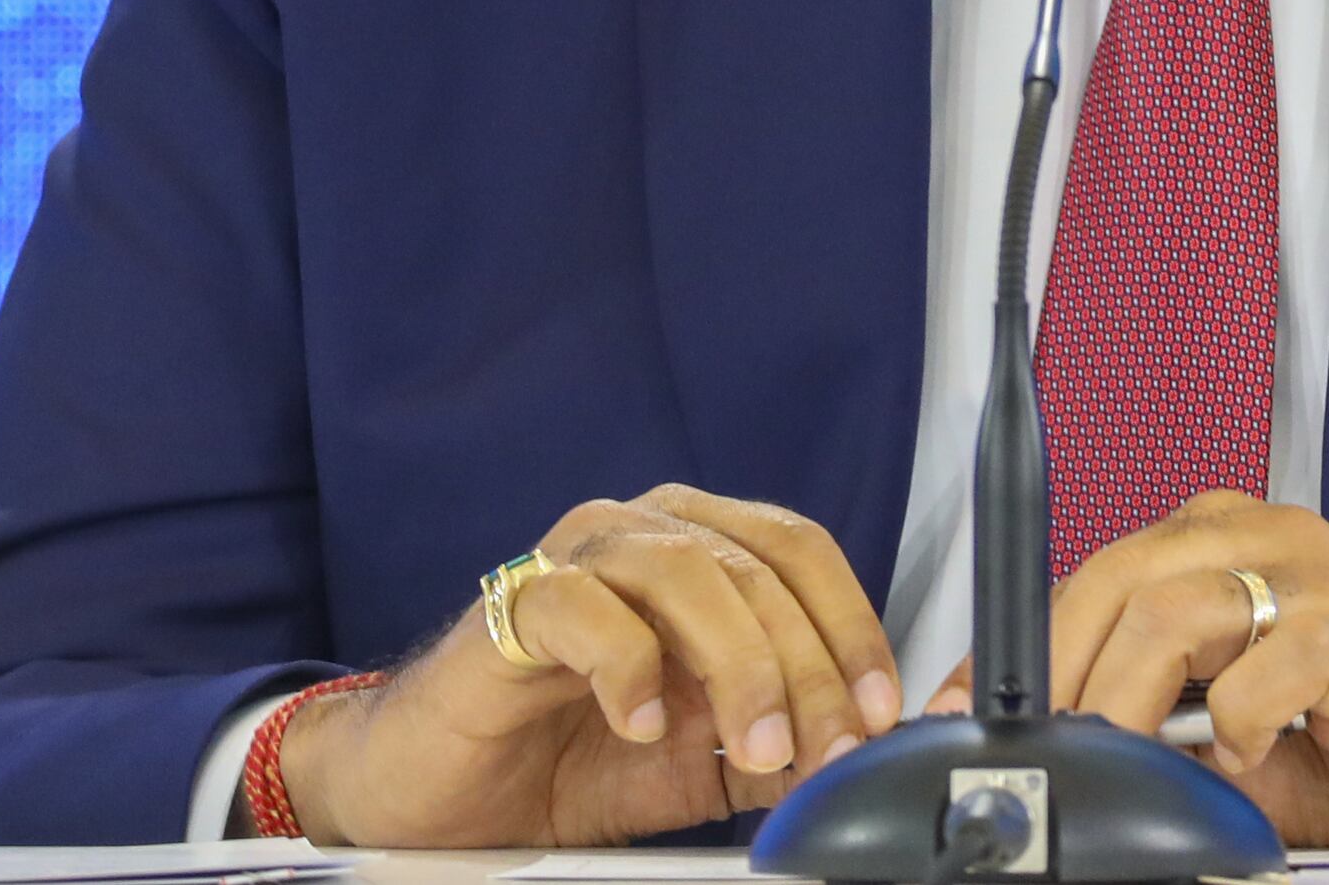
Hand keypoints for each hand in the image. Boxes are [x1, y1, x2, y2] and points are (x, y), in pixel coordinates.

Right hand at [274, 484, 906, 846]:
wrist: (448, 796)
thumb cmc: (575, 758)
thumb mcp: (708, 759)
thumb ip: (785, 739)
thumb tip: (874, 742)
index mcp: (700, 547)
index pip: (803, 554)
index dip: (854, 628)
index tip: (880, 711)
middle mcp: (645, 531)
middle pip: (758, 567)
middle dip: (809, 667)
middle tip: (822, 750)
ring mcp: (577, 557)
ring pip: (688, 572)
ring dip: (740, 665)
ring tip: (753, 747)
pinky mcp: (514, 604)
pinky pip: (589, 609)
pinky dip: (633, 668)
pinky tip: (644, 725)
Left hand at [1001, 493, 1328, 849]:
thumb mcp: (1225, 726)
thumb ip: (1148, 724)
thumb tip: (1055, 756)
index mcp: (1221, 540)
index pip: (1088, 574)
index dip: (1020, 648)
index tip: (968, 712)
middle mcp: (1260, 536)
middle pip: (1113, 580)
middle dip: (1057, 678)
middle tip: (1041, 754)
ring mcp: (1311, 575)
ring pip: (1169, 612)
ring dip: (1125, 704)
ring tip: (1126, 764)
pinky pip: (1261, 670)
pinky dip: (1234, 727)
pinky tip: (1246, 759)